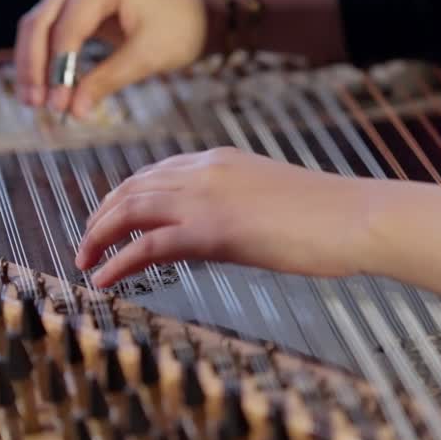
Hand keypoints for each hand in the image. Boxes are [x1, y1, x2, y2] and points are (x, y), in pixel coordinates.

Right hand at [14, 0, 209, 116]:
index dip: (58, 67)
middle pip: (41, 21)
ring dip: (34, 63)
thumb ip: (107, 81)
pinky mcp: (82, 6)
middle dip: (35, 64)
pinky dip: (48, 58)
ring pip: (41, 25)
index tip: (57, 103)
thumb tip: (73, 111)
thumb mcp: (147, 57)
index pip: (67, 26)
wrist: (201, 16)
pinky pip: (54, 30)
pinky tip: (46, 87)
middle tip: (35, 103)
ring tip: (34, 101)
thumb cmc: (182, 30)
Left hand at [78, 148, 372, 286]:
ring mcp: (207, 197)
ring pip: (131, 210)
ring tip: (84, 263)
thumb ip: (230, 209)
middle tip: (85, 246)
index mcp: (221, 160)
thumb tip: (206, 237)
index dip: (123, 197)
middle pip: (132, 188)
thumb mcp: (267, 201)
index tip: (107, 220)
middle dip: (101, 216)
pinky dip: (119, 261)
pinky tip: (104, 280)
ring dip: (99, 237)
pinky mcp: (213, 229)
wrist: (355, 217)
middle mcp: (206, 170)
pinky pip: (148, 244)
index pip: (155, 172)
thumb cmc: (326, 216)